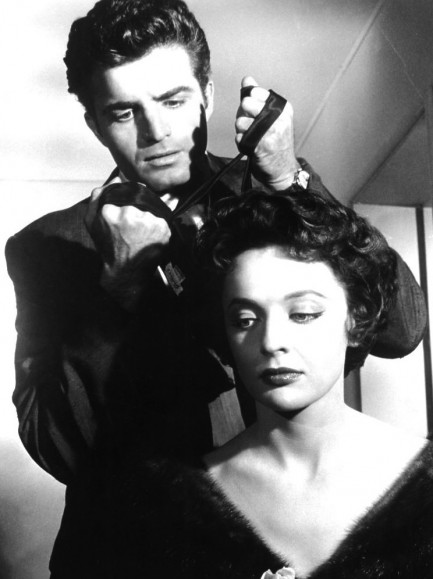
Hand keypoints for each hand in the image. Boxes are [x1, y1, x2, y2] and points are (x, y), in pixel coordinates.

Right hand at [85, 181, 170, 306]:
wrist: (125, 271)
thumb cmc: (108, 246)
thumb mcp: (92, 221)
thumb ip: (98, 196)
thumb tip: (116, 178)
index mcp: (110, 210)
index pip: (126, 187)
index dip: (130, 193)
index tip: (130, 204)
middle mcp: (129, 213)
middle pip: (141, 194)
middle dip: (140, 203)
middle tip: (137, 221)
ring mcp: (148, 220)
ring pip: (153, 204)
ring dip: (150, 212)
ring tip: (144, 228)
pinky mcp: (163, 228)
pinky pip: (163, 215)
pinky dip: (159, 222)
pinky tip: (151, 233)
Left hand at [236, 76, 298, 190]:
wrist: (283, 170)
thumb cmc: (275, 141)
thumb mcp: (272, 116)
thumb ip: (258, 97)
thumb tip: (247, 79)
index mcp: (282, 107)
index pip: (254, 92)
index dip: (249, 102)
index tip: (256, 112)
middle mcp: (278, 117)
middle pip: (245, 105)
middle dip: (243, 116)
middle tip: (253, 127)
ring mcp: (270, 132)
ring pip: (240, 122)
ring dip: (242, 132)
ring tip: (253, 138)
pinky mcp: (260, 146)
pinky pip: (239, 138)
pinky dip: (242, 143)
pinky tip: (252, 147)